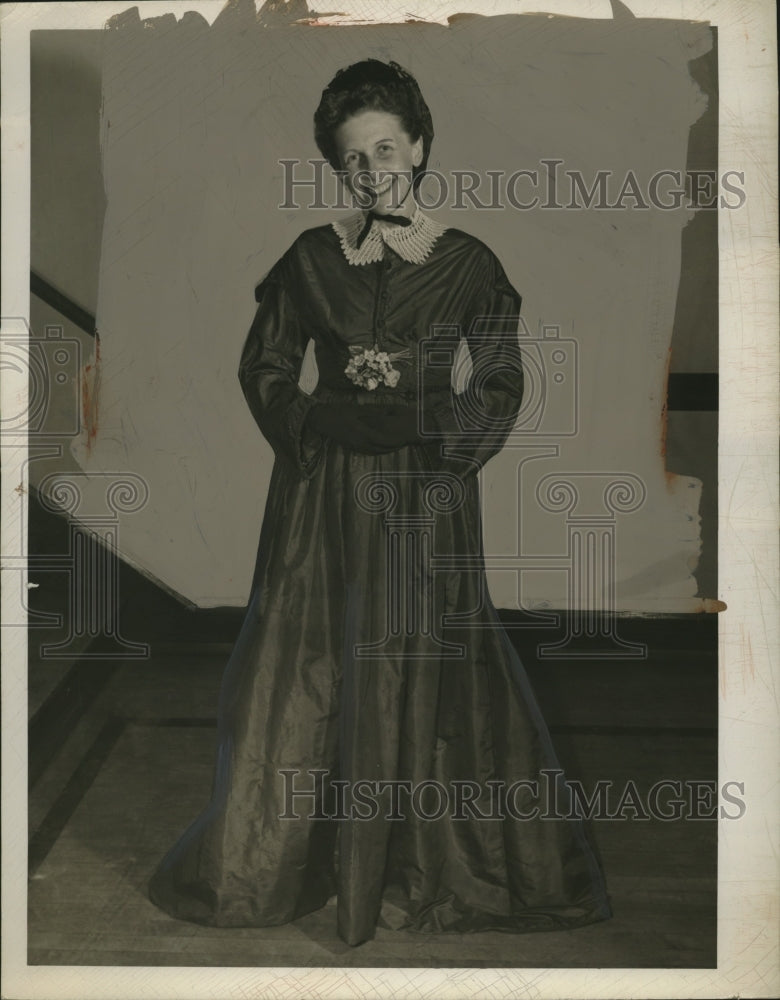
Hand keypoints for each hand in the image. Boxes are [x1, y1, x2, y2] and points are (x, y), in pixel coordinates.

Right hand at [306, 402, 422, 453]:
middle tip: (405, 443)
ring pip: (375, 452)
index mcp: (361, 432)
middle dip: (393, 447)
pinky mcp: (352, 447)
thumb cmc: (339, 412)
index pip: (382, 440)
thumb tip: (388, 412)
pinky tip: (383, 449)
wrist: (322, 420)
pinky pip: (368, 452)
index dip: (394, 441)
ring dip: (387, 450)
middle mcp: (359, 442)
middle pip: (380, 448)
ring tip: (397, 446)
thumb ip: (373, 412)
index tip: (403, 438)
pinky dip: (378, 451)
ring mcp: (355, 446)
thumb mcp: (357, 409)